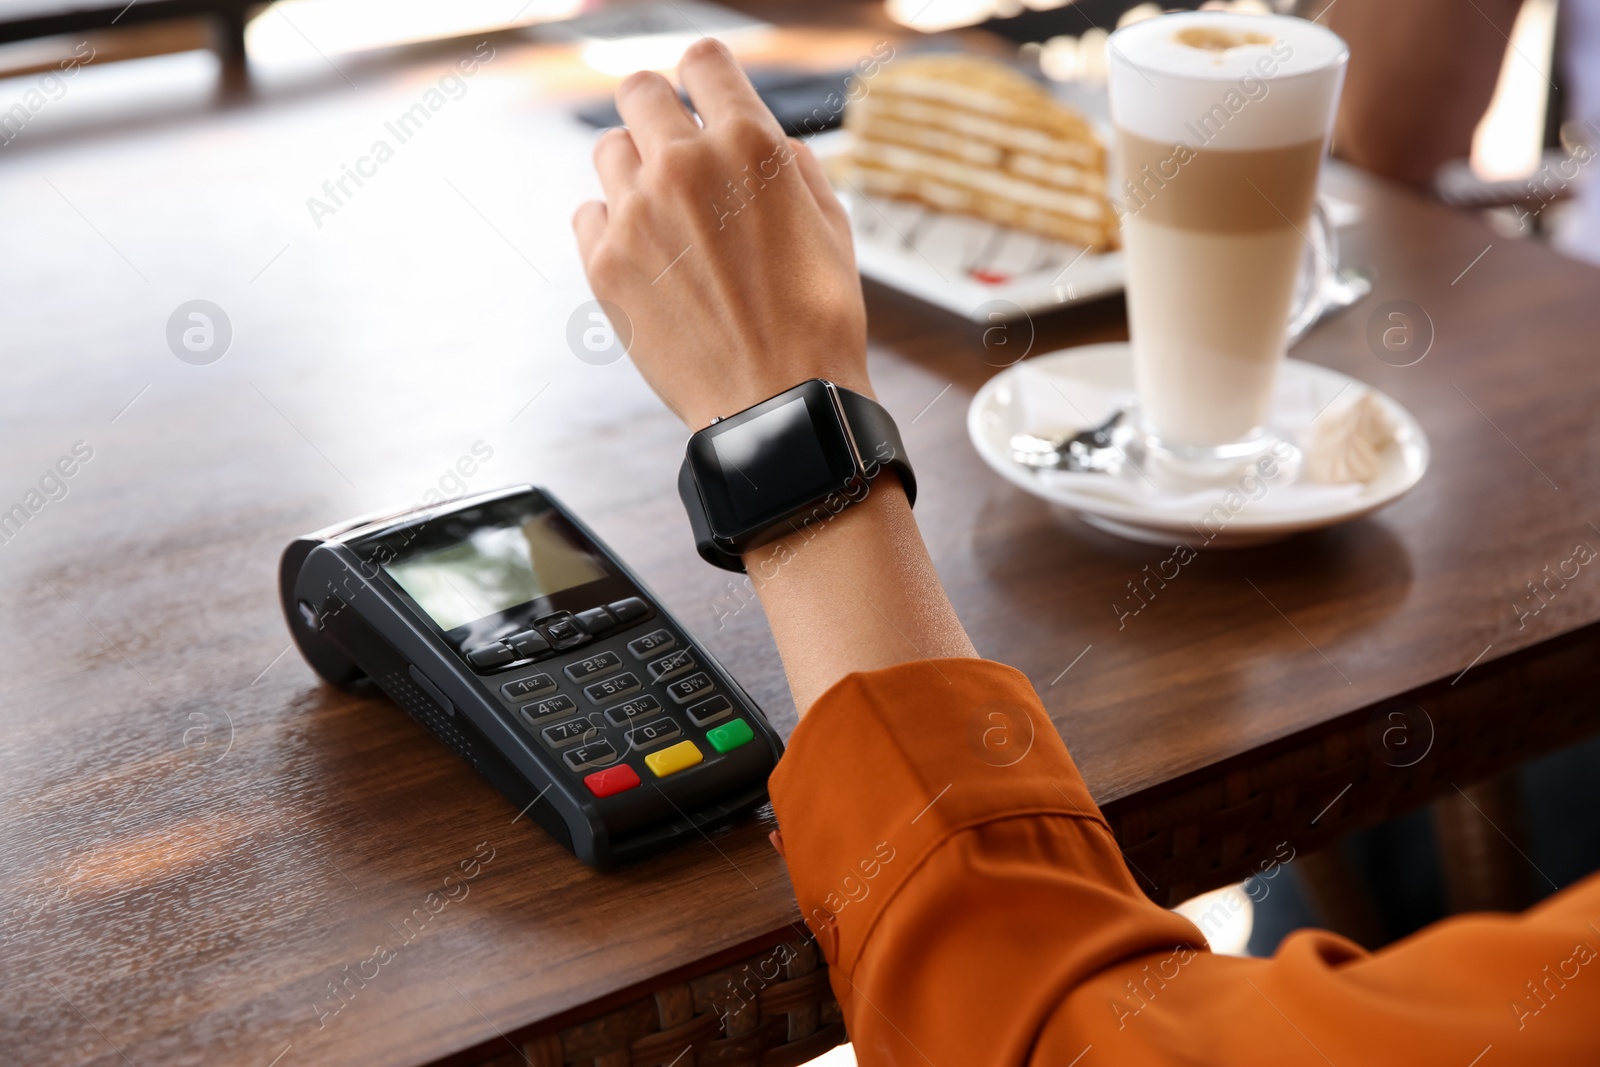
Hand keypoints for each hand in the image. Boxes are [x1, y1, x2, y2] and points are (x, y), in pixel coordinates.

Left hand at [573, 39, 870, 429]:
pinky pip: (588, 214)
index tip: (701, 95)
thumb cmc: (817, 320)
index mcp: (750, 145)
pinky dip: (612, 226)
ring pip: (609, 149)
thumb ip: (791, 165)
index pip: (703, 62)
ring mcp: (637, 213)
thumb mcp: (832, 223)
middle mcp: (685, 166)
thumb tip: (764, 143)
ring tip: (663, 215)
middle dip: (656, 110)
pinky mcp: (604, 262)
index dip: (704, 75)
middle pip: (638, 91)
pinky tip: (645, 255)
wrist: (779, 403)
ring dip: (634, 170)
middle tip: (670, 145)